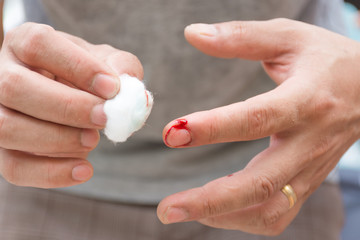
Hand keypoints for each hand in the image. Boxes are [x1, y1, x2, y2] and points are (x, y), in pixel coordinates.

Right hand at [0, 23, 142, 187]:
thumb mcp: (107, 62)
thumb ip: (122, 69)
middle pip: (14, 87)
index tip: (113, 88)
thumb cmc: (88, 75)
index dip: (77, 66)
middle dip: (67, 107)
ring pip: (7, 128)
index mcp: (26, 42)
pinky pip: (14, 167)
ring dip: (57, 140)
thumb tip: (131, 94)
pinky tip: (85, 170)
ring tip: (94, 140)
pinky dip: (51, 173)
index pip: (39, 45)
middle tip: (104, 119)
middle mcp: (1, 74)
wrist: (72, 95)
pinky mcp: (3, 148)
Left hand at [157, 19, 359, 234]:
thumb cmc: (326, 60)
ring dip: (222, 216)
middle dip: (210, 200)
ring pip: (269, 209)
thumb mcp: (288, 37)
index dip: (214, 128)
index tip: (172, 133)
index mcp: (305, 100)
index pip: (257, 118)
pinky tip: (214, 209)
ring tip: (180, 210)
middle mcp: (309, 141)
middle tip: (167, 209)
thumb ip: (240, 36)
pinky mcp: (307, 182)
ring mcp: (310, 168)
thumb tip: (192, 34)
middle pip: (262, 183)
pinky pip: (277, 214)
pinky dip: (241, 219)